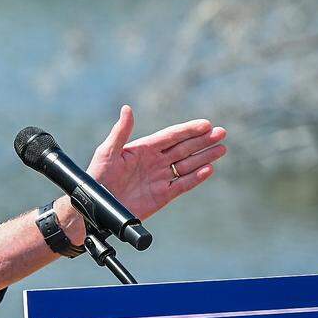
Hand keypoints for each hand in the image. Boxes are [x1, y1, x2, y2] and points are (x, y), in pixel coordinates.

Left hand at [82, 105, 226, 222]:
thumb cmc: (97, 178)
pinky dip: (196, 178)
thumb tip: (127, 109)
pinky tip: (208, 169)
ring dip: (204, 156)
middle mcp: (154, 162)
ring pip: (187, 165)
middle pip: (184, 148)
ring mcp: (160, 179)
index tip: (206, 124)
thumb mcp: (107, 152)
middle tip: (221, 133)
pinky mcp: (162, 196)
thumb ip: (120, 132)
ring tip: (221, 148)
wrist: (96, 208)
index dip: (189, 130)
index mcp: (143, 149)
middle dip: (202, 140)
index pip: (171, 136)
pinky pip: (183, 185)